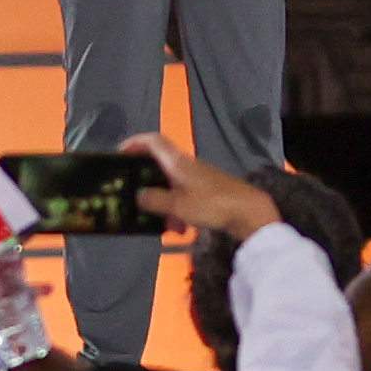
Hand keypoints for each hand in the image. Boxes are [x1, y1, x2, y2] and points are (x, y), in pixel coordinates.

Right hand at [129, 135, 275, 249]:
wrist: (249, 212)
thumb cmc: (212, 204)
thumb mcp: (179, 205)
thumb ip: (156, 200)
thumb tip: (139, 195)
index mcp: (178, 162)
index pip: (153, 141)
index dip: (135, 143)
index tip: (121, 152)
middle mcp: (187, 165)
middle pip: (160, 167)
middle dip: (149, 185)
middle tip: (138, 200)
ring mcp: (199, 178)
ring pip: (173, 187)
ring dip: (166, 205)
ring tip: (167, 227)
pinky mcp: (209, 191)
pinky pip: (186, 197)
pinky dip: (180, 211)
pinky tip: (183, 229)